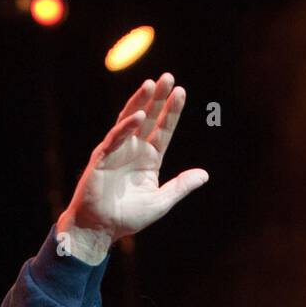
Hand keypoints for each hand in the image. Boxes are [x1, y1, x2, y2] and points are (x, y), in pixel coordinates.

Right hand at [56, 73, 207, 261]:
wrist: (101, 228)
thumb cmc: (128, 217)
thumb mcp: (161, 201)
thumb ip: (181, 186)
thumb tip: (204, 175)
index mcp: (149, 159)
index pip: (163, 130)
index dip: (172, 112)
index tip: (181, 92)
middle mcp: (133, 149)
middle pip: (148, 118)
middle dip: (157, 98)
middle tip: (168, 77)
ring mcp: (117, 150)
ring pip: (129, 120)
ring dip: (140, 102)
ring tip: (151, 84)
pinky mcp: (102, 157)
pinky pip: (115, 138)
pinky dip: (126, 127)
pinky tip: (138, 117)